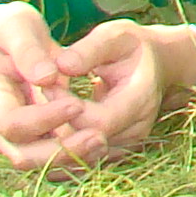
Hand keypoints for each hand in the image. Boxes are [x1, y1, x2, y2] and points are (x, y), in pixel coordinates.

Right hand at [0, 2, 89, 171]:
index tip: (77, 105)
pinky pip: (49, 156)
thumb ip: (29, 50)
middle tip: (98, 137)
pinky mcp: (31, 134)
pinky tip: (100, 144)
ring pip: (37, 161)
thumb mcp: (16, 25)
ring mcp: (11, 132)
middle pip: (22, 154)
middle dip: (60, 151)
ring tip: (103, 142)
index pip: (12, 123)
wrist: (5, 38)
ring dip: (70, 157)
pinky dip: (73, 155)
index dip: (44, 119)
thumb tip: (46, 78)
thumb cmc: (10, 27)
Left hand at [39, 19, 186, 172]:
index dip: (67, 108)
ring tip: (38, 115)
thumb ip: (89, 50)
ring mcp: (127, 144)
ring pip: (83, 157)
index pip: (99, 121)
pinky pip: (84, 160)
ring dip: (56, 141)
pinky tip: (45, 130)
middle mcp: (136, 129)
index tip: (47, 85)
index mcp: (140, 99)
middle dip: (56, 126)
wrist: (159, 65)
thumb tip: (59, 67)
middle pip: (88, 144)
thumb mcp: (114, 36)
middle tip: (36, 102)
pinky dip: (61, 150)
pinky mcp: (115, 150)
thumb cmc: (133, 47)